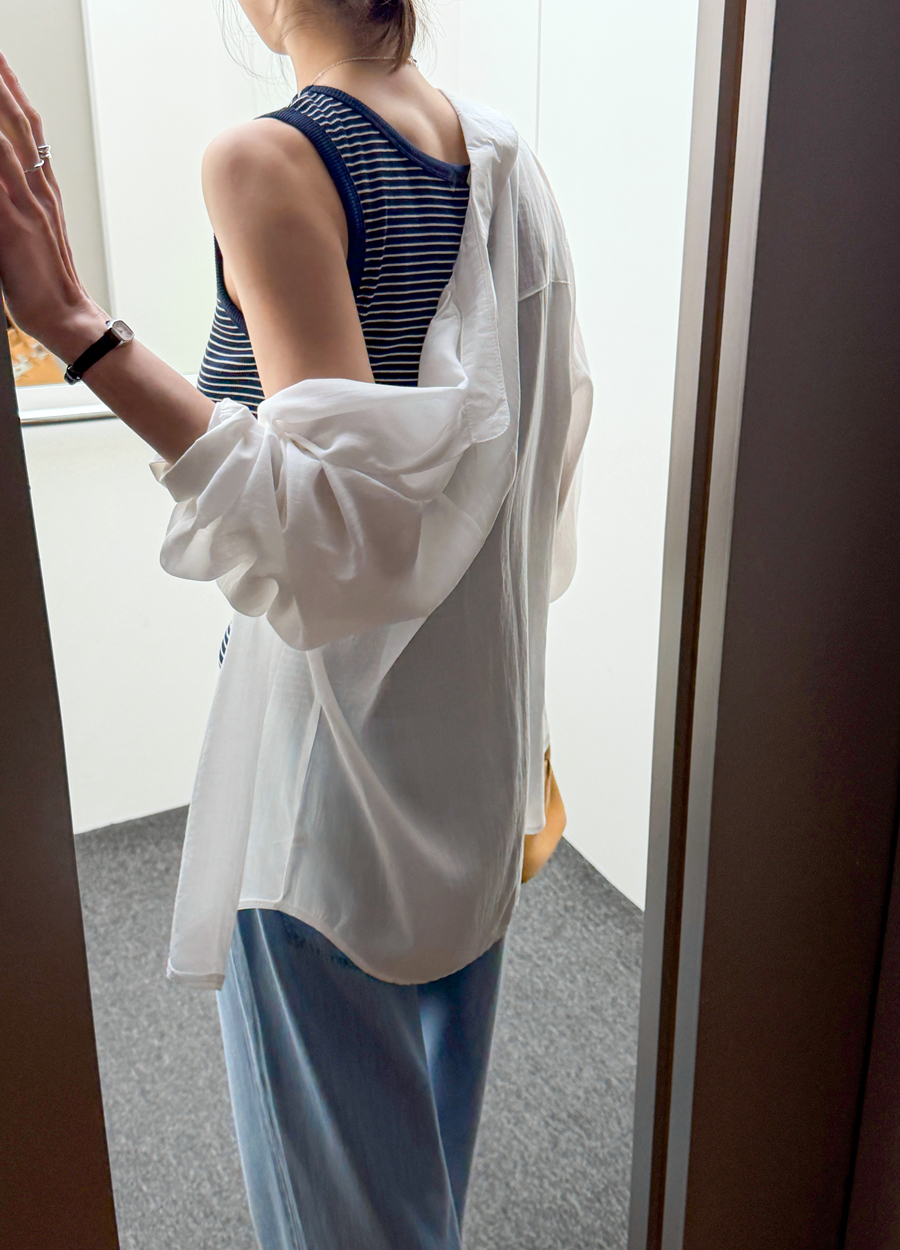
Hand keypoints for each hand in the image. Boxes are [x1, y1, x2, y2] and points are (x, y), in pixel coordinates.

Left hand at [0, 50, 107, 363]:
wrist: (67, 319)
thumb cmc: (46, 282)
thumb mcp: (31, 232)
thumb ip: (18, 203)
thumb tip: (5, 183)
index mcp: (45, 190)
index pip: (29, 127)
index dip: (14, 91)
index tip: (2, 63)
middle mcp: (40, 191)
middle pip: (20, 123)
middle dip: (4, 85)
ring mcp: (29, 207)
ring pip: (7, 143)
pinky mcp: (15, 228)